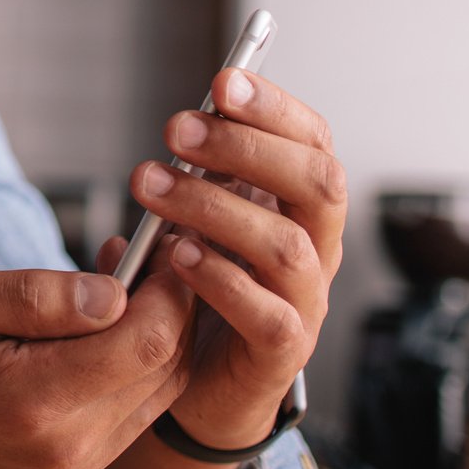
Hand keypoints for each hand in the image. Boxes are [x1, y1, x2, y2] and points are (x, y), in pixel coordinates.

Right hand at [0, 263, 196, 468]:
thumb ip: (33, 297)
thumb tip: (116, 293)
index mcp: (33, 403)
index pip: (147, 344)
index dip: (171, 287)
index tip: (165, 237)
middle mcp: (65, 446)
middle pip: (166, 368)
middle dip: (174, 303)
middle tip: (154, 244)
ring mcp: (72, 463)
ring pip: (160, 390)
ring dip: (160, 330)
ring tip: (130, 272)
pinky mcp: (72, 463)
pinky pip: (135, 408)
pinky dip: (139, 360)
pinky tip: (110, 318)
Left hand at [113, 69, 344, 449]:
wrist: (201, 388)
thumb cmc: (197, 292)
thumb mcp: (189, 224)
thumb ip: (186, 185)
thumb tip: (169, 142)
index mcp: (299, 207)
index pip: (312, 142)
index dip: (274, 108)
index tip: (222, 79)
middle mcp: (316, 248)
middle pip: (316, 183)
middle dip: (248, 147)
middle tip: (176, 127)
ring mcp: (306, 302)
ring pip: (287, 246)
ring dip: (214, 207)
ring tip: (151, 188)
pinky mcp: (283, 354)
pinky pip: (271, 316)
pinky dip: (224, 282)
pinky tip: (178, 259)